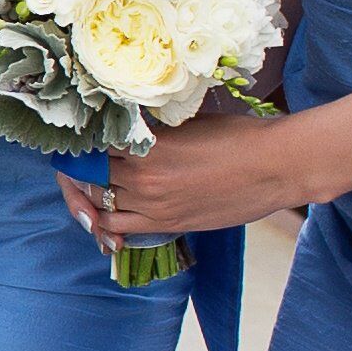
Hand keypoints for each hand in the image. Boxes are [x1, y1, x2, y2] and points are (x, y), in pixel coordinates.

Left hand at [59, 108, 311, 251]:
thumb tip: (122, 125)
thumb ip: (149, 128)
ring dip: (90, 197)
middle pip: (88, 175)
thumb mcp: (185, 121)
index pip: (88, 145)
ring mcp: (153, 205)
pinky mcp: (167, 225)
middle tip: (75, 162)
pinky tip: (106, 212)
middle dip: (79, 169)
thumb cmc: (237, 136)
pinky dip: (106, 222)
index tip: (74, 137)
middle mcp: (141, 177)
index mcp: (144, 144)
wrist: (277, 167)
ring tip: (91, 186)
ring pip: (98, 205)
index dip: (78, 141)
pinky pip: (118, 229)